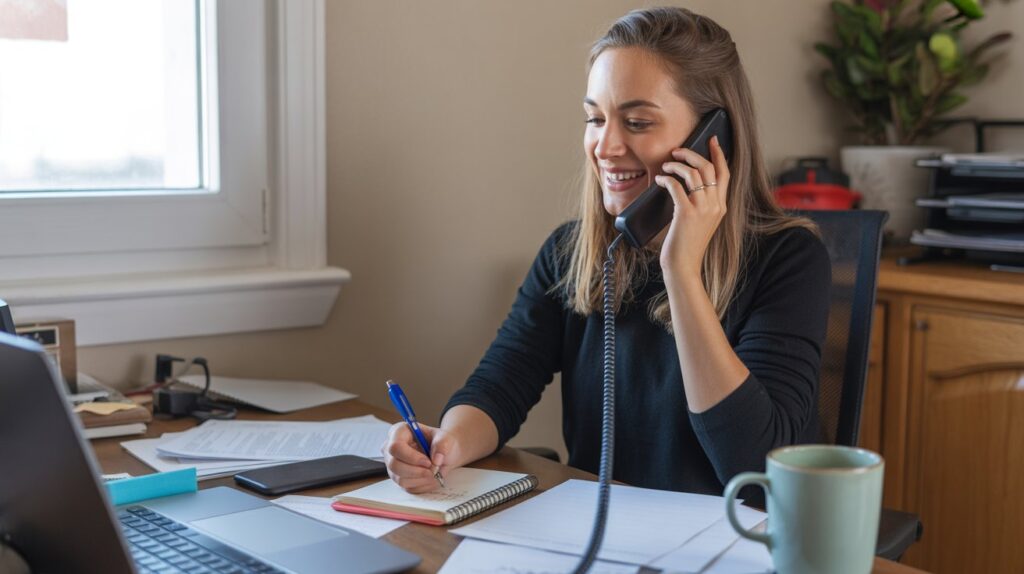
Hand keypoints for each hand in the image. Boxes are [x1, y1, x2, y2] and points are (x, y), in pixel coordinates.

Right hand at [381, 421, 462, 492]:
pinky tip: (431, 477)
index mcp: (399, 432)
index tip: (428, 462)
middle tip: (433, 470)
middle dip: (416, 471)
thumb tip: (437, 459)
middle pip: (394, 465)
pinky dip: (422, 484)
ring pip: (400, 478)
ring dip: (421, 479)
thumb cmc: (440, 443)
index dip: (411, 457)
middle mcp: (391, 449)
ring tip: (434, 472)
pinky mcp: (398, 478)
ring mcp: (392, 465)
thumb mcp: (446, 438)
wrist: (443, 454)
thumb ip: (442, 445)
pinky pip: (407, 487)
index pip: (396, 446)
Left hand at [655, 135, 730, 280]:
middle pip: (709, 168)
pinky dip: (666, 179)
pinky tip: (659, 180)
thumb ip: (702, 204)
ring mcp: (702, 209)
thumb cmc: (687, 246)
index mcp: (721, 206)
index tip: (712, 140)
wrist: (684, 266)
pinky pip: (676, 186)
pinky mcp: (686, 213)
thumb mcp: (702, 223)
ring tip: (666, 165)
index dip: (719, 154)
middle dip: (692, 154)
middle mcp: (715, 205)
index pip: (725, 173)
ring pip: (693, 173)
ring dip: (676, 164)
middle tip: (678, 150)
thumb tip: (686, 184)